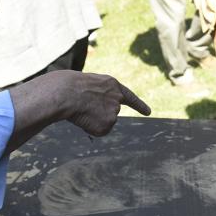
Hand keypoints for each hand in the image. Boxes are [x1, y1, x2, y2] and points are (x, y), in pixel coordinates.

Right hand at [7, 70, 150, 151]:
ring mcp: (114, 110)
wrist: (67, 93)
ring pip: (104, 122)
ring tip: (81, 110)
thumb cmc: (70, 87)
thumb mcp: (88, 86)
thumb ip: (98, 98)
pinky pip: (98, 131)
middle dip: (100, 114)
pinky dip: (90, 128)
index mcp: (112, 85)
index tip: (148, 112)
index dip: (139, 105)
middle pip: (110, 113)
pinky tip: (83, 118)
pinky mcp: (109, 123)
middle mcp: (117, 98)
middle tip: (84, 108)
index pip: (129, 97)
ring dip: (92, 120)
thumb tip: (95, 114)